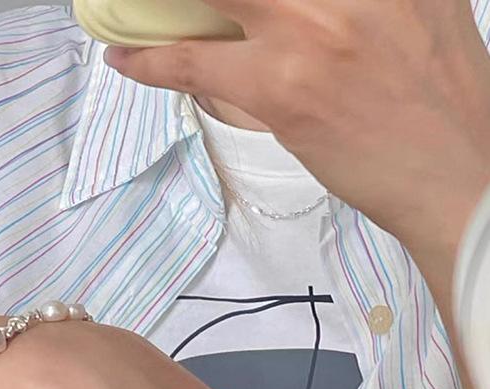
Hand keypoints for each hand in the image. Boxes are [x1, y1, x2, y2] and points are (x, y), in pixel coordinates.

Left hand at [104, 0, 489, 274]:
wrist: (461, 179)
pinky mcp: (281, 86)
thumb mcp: (425, 13)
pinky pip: (193, 60)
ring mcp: (310, 25)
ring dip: (163, 2)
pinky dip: (150, 58)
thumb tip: (309, 2)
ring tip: (136, 9)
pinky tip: (124, 56)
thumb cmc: (445, 105)